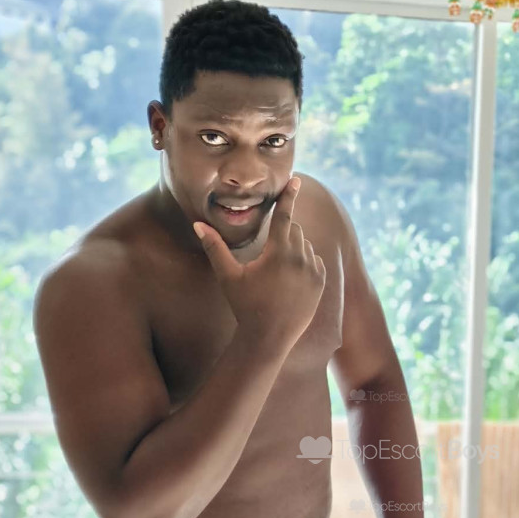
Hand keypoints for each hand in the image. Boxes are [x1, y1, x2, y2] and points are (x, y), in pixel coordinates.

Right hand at [192, 177, 324, 352]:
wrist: (269, 338)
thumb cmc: (245, 306)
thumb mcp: (228, 277)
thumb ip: (215, 248)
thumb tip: (198, 224)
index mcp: (279, 253)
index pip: (285, 215)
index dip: (289, 196)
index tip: (296, 179)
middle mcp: (301, 259)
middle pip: (294, 229)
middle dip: (281, 233)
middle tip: (266, 254)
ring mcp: (314, 272)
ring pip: (305, 245)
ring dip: (292, 248)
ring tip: (276, 273)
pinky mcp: (321, 283)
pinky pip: (315, 260)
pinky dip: (304, 262)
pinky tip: (289, 279)